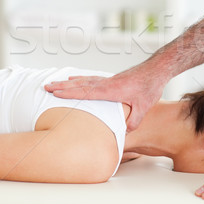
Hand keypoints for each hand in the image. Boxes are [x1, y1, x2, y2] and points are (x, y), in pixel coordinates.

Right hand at [44, 65, 166, 129]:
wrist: (157, 69)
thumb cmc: (150, 87)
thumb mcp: (143, 107)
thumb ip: (133, 121)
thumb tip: (124, 133)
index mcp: (111, 90)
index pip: (86, 92)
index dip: (70, 93)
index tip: (55, 92)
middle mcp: (107, 83)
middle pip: (80, 84)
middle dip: (62, 86)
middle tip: (46, 87)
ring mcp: (109, 79)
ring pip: (84, 80)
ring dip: (68, 82)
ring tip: (54, 83)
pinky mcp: (112, 78)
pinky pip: (92, 78)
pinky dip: (81, 79)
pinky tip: (75, 79)